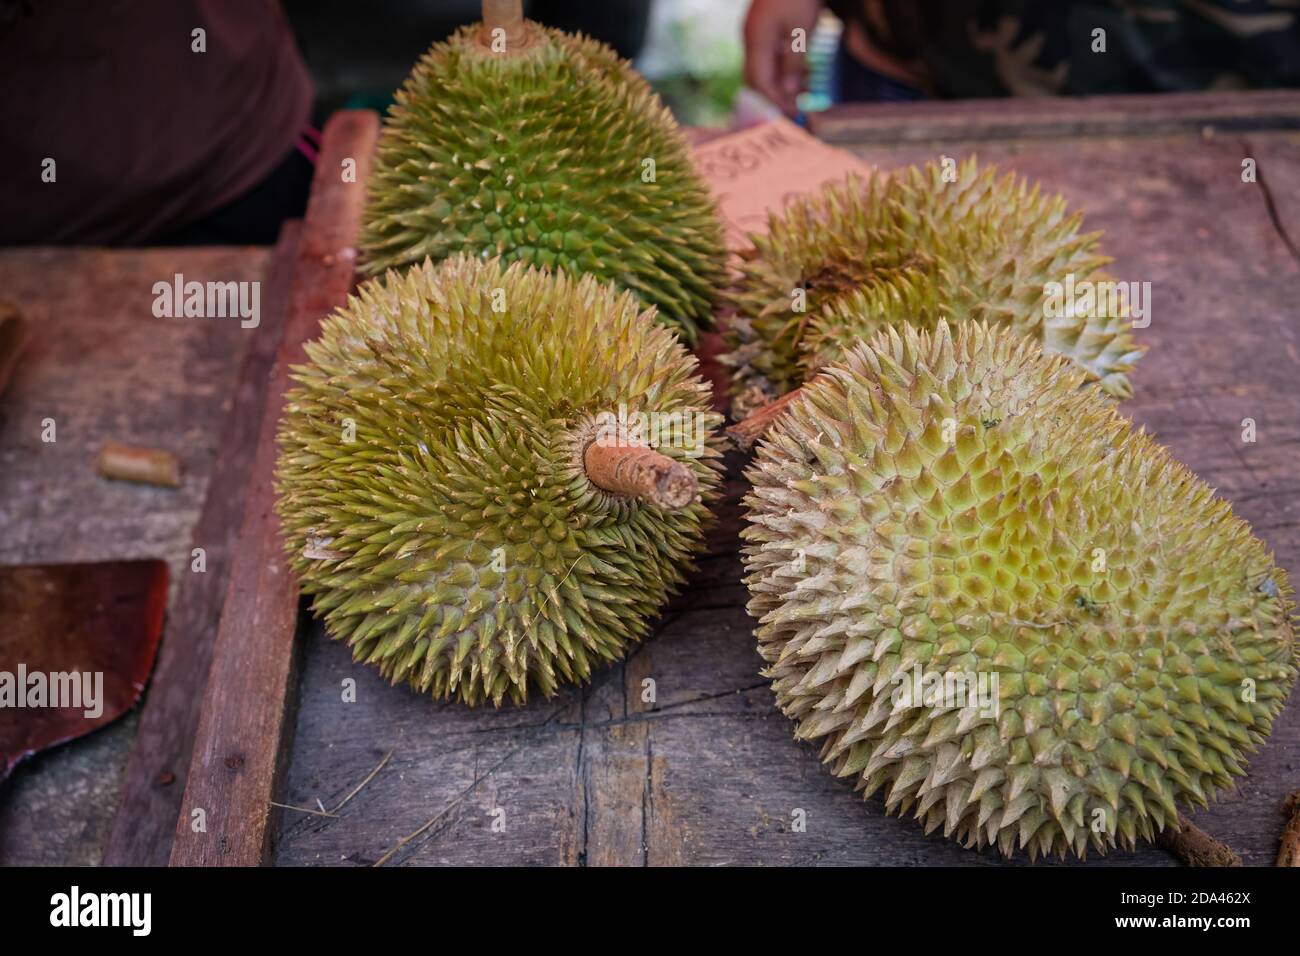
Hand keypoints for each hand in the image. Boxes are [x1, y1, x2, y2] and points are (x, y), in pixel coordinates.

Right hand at [743, 0, 825, 115]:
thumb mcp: (803, 29)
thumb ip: (793, 62)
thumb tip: (788, 93)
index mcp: (757, 40)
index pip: (759, 82)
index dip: (774, 100)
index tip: (793, 113)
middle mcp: (752, 38)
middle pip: (758, 77)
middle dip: (777, 95)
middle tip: (798, 107)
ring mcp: (758, 32)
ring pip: (766, 67)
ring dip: (784, 82)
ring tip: (807, 90)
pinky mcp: (767, 27)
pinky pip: (772, 54)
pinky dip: (786, 67)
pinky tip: (804, 72)